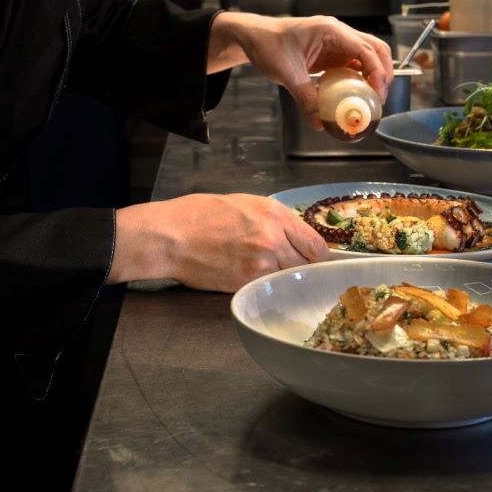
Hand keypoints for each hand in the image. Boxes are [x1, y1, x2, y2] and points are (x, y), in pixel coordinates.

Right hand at [109, 192, 328, 291]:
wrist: (172, 237)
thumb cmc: (200, 214)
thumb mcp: (244, 203)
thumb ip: (274, 220)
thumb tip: (295, 235)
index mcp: (274, 215)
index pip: (316, 245)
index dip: (319, 254)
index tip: (317, 258)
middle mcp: (273, 241)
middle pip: (306, 265)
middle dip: (303, 266)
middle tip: (294, 266)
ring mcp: (261, 266)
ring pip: (288, 279)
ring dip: (284, 277)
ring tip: (270, 271)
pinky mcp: (247, 285)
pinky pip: (267, 288)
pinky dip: (265, 286)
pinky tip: (253, 277)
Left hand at [209, 12, 392, 128]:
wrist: (254, 37)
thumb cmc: (268, 45)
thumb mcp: (286, 73)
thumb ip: (305, 98)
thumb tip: (320, 123)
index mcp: (330, 30)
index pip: (364, 48)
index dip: (377, 70)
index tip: (378, 92)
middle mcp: (337, 33)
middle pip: (374, 48)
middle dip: (383, 72)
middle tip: (381, 97)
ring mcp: (335, 42)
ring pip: (366, 55)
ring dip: (373, 75)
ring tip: (372, 99)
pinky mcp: (331, 52)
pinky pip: (352, 64)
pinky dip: (359, 78)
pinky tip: (356, 94)